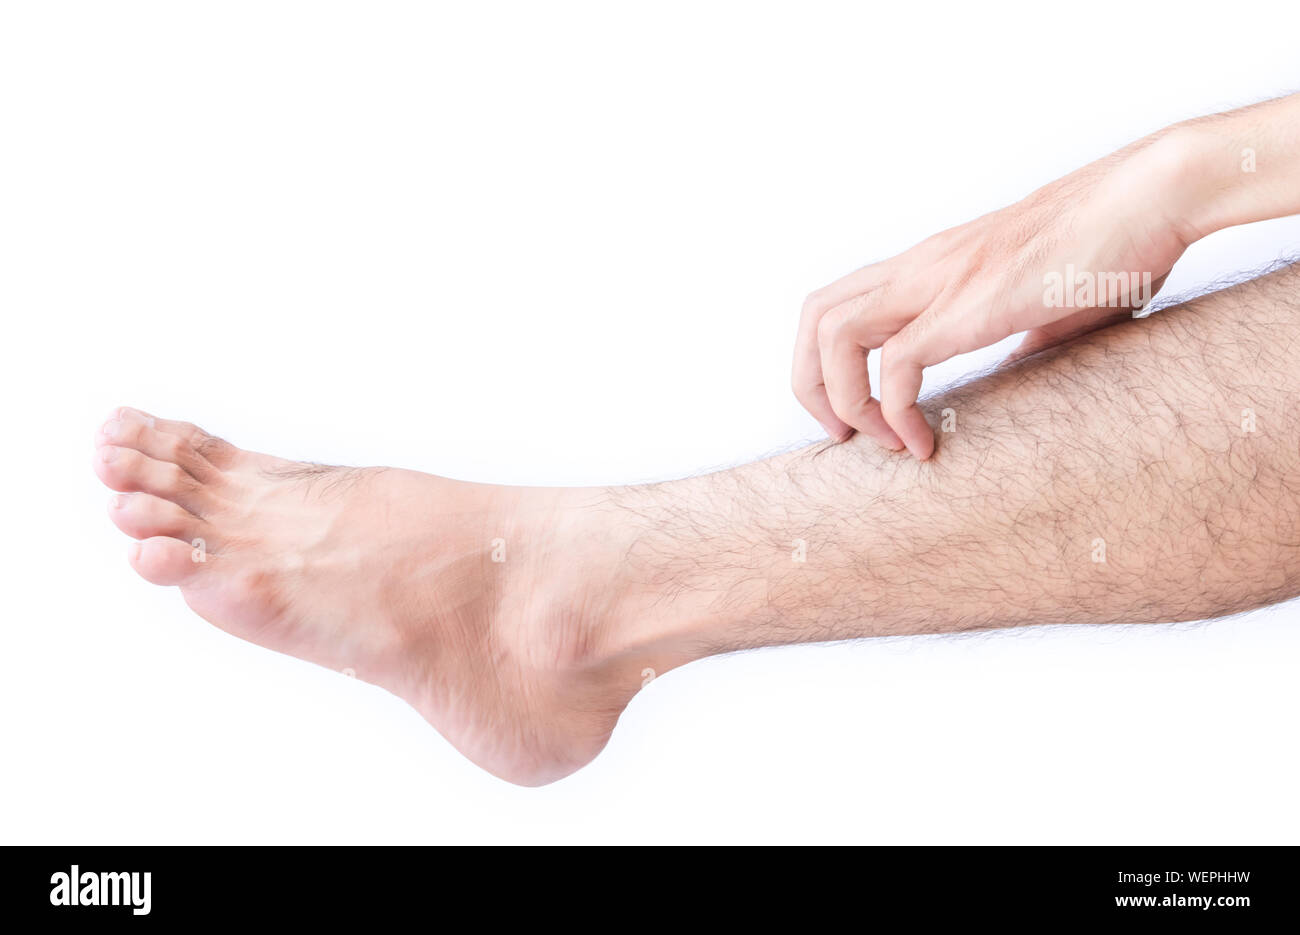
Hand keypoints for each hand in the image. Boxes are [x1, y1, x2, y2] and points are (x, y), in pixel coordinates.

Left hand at [793, 132, 1200, 458]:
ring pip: (834, 335)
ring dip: (842, 401)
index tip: (860, 416)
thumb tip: (1010, 375)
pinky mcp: (968, 304)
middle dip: (810, 385)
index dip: (827, 365)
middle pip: (815, 315)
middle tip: (843, 437)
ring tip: (881, 444)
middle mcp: (921, 267)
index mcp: (932, 266)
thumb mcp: (1047, 305)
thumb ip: (1015, 337)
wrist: (1154, 197)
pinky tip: (923, 443)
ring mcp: (939, 281)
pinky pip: (895, 364)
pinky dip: (894, 412)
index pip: (840, 304)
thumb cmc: (1113, 245)